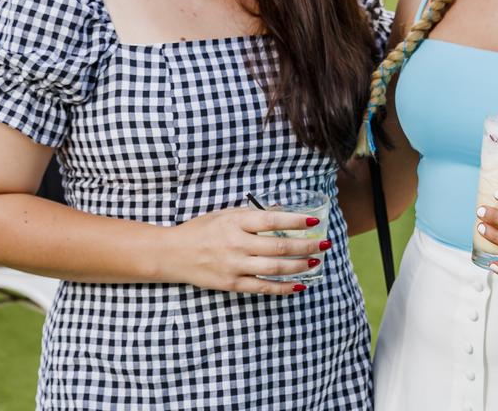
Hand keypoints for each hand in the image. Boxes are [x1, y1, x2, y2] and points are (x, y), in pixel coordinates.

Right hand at [163, 207, 329, 294]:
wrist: (173, 253)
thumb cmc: (201, 229)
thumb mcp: (225, 214)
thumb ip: (253, 215)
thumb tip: (282, 210)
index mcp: (236, 222)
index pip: (272, 220)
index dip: (295, 222)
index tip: (313, 222)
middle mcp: (236, 244)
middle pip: (278, 247)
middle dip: (305, 246)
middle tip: (324, 244)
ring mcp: (234, 266)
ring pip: (274, 269)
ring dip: (299, 266)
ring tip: (316, 262)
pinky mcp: (231, 284)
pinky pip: (262, 287)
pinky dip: (282, 288)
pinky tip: (298, 285)